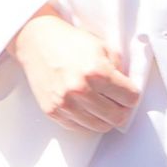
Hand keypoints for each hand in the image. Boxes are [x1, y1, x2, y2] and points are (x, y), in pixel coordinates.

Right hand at [10, 6, 140, 132]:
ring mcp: (65, 102)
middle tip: (115, 99)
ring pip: (101, 127)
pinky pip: (80, 128)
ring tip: (99, 102)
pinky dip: (86, 119)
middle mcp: (80, 90)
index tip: (126, 90)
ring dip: (104, 116)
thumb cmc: (69, 41)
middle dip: (121, 108)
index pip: (131, 98)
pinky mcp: (52, 110)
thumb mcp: (101, 46)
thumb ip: (120, 69)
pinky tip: (83, 105)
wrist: (34, 39)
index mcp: (97, 72)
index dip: (131, 93)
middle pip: (118, 117)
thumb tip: (130, 92)